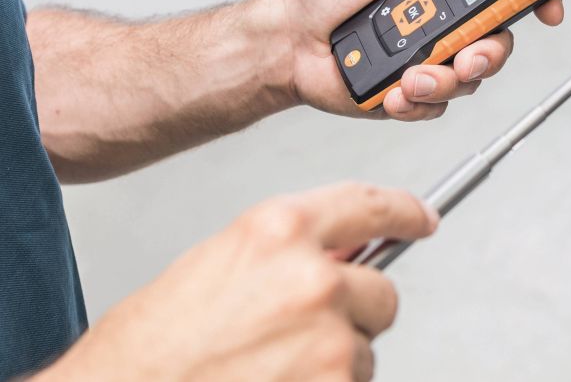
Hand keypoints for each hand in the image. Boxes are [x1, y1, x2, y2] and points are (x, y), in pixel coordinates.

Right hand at [39, 183, 436, 381]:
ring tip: (267, 370)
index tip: (421, 219)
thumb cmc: (149, 349)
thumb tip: (343, 254)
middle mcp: (313, 277)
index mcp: (277, 229)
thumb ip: (286, 253)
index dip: (402, 212)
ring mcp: (329, 340)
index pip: (368, 205)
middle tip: (296, 337)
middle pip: (381, 291)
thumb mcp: (217, 267)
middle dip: (353, 313)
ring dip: (332, 364)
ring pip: (365, 350)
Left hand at [284, 0, 564, 120]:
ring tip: (410, 75)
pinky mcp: (413, 95)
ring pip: (470, 80)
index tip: (548, 7)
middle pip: (500, 42)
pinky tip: (393, 90)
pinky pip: (436, 107)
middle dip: (488, 53)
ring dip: (443, 80)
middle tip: (466, 56)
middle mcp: (448, 24)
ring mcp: (433, 60)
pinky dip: (416, 101)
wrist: (293, 41)